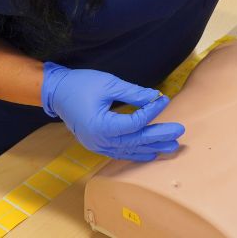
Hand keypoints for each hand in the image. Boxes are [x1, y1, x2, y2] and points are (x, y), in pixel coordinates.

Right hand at [41, 63, 184, 160]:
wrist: (57, 93)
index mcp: (102, 125)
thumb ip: (133, 93)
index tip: (164, 100)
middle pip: (135, 141)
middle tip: (179, 132)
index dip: (151, 112)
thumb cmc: (81, 85)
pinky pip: (120, 152)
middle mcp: (100, 141)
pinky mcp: (97, 145)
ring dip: (151, 148)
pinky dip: (136, 152)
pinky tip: (151, 153)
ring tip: (171, 147)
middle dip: (158, 137)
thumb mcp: (109, 84)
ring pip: (129, 150)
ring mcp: (97, 146)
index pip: (134, 123)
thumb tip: (155, 97)